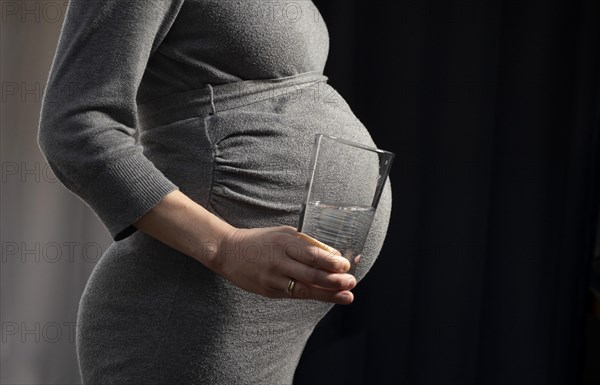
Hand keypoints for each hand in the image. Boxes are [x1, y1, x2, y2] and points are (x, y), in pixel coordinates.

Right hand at [210, 225, 356, 304]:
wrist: (228, 252)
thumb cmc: (260, 240)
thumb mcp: (283, 233)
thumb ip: (307, 242)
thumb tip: (333, 254)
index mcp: (283, 242)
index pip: (311, 254)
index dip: (330, 262)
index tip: (346, 265)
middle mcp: (278, 261)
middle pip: (311, 274)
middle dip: (334, 280)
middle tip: (352, 282)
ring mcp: (273, 278)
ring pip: (304, 288)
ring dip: (328, 293)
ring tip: (346, 296)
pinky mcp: (268, 291)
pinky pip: (294, 295)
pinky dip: (312, 295)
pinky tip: (326, 297)